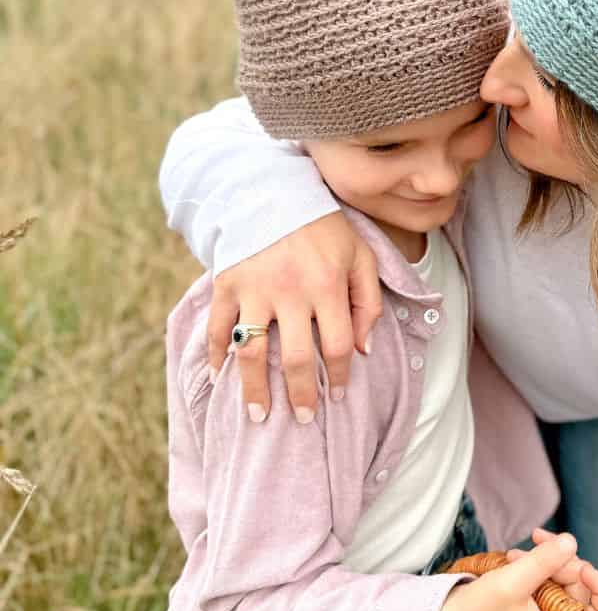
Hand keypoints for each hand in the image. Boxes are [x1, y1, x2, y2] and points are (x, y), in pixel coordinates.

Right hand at [207, 213, 382, 421]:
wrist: (273, 192)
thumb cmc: (324, 229)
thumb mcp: (359, 255)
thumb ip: (367, 300)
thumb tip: (363, 349)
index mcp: (328, 284)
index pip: (338, 345)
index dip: (341, 376)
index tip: (339, 395)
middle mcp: (291, 290)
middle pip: (298, 358)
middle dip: (302, 395)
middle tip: (303, 419)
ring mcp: (254, 289)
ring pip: (254, 353)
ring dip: (255, 390)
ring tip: (259, 415)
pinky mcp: (227, 284)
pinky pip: (219, 329)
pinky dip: (217, 356)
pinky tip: (221, 378)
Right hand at [433, 532, 597, 610]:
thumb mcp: (512, 583)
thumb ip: (544, 562)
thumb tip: (572, 541)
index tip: (582, 567)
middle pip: (585, 587)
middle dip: (564, 562)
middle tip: (539, 549)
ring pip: (567, 575)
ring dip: (548, 557)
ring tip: (518, 554)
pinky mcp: (537, 600)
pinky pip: (551, 573)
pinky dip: (539, 560)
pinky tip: (517, 555)